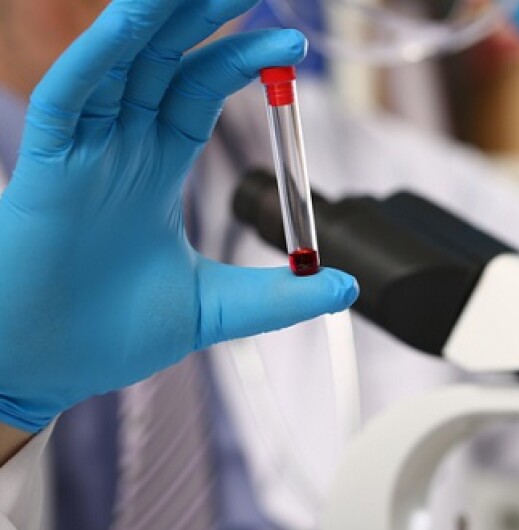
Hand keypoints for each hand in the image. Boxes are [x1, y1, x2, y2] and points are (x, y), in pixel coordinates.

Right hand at [0, 0, 358, 431]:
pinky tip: (135, 20)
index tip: (293, 45)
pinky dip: (102, 55)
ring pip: (121, 62)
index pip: (201, 91)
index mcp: (155, 170)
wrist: (42, 372)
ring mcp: (83, 152)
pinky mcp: (46, 167)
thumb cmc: (107, 335)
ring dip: (159, 17)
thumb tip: (344, 288)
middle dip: (207, 17)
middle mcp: (119, 148)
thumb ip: (279, 298)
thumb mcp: (214, 309)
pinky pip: (73, 95)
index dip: (242, 60)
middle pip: (166, 59)